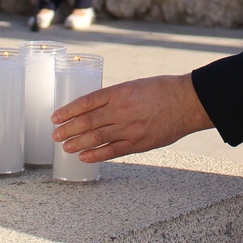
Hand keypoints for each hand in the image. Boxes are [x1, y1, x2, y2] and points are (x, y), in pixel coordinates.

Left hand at [52, 74, 213, 162]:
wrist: (187, 102)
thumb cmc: (162, 90)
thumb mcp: (135, 86)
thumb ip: (116, 97)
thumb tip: (96, 109)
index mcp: (120, 92)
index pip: (86, 102)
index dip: (68, 111)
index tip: (55, 117)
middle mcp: (122, 110)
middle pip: (87, 122)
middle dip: (68, 129)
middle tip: (55, 135)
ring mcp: (130, 128)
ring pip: (96, 138)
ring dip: (77, 143)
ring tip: (64, 147)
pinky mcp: (139, 143)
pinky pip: (112, 151)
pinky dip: (96, 154)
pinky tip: (84, 157)